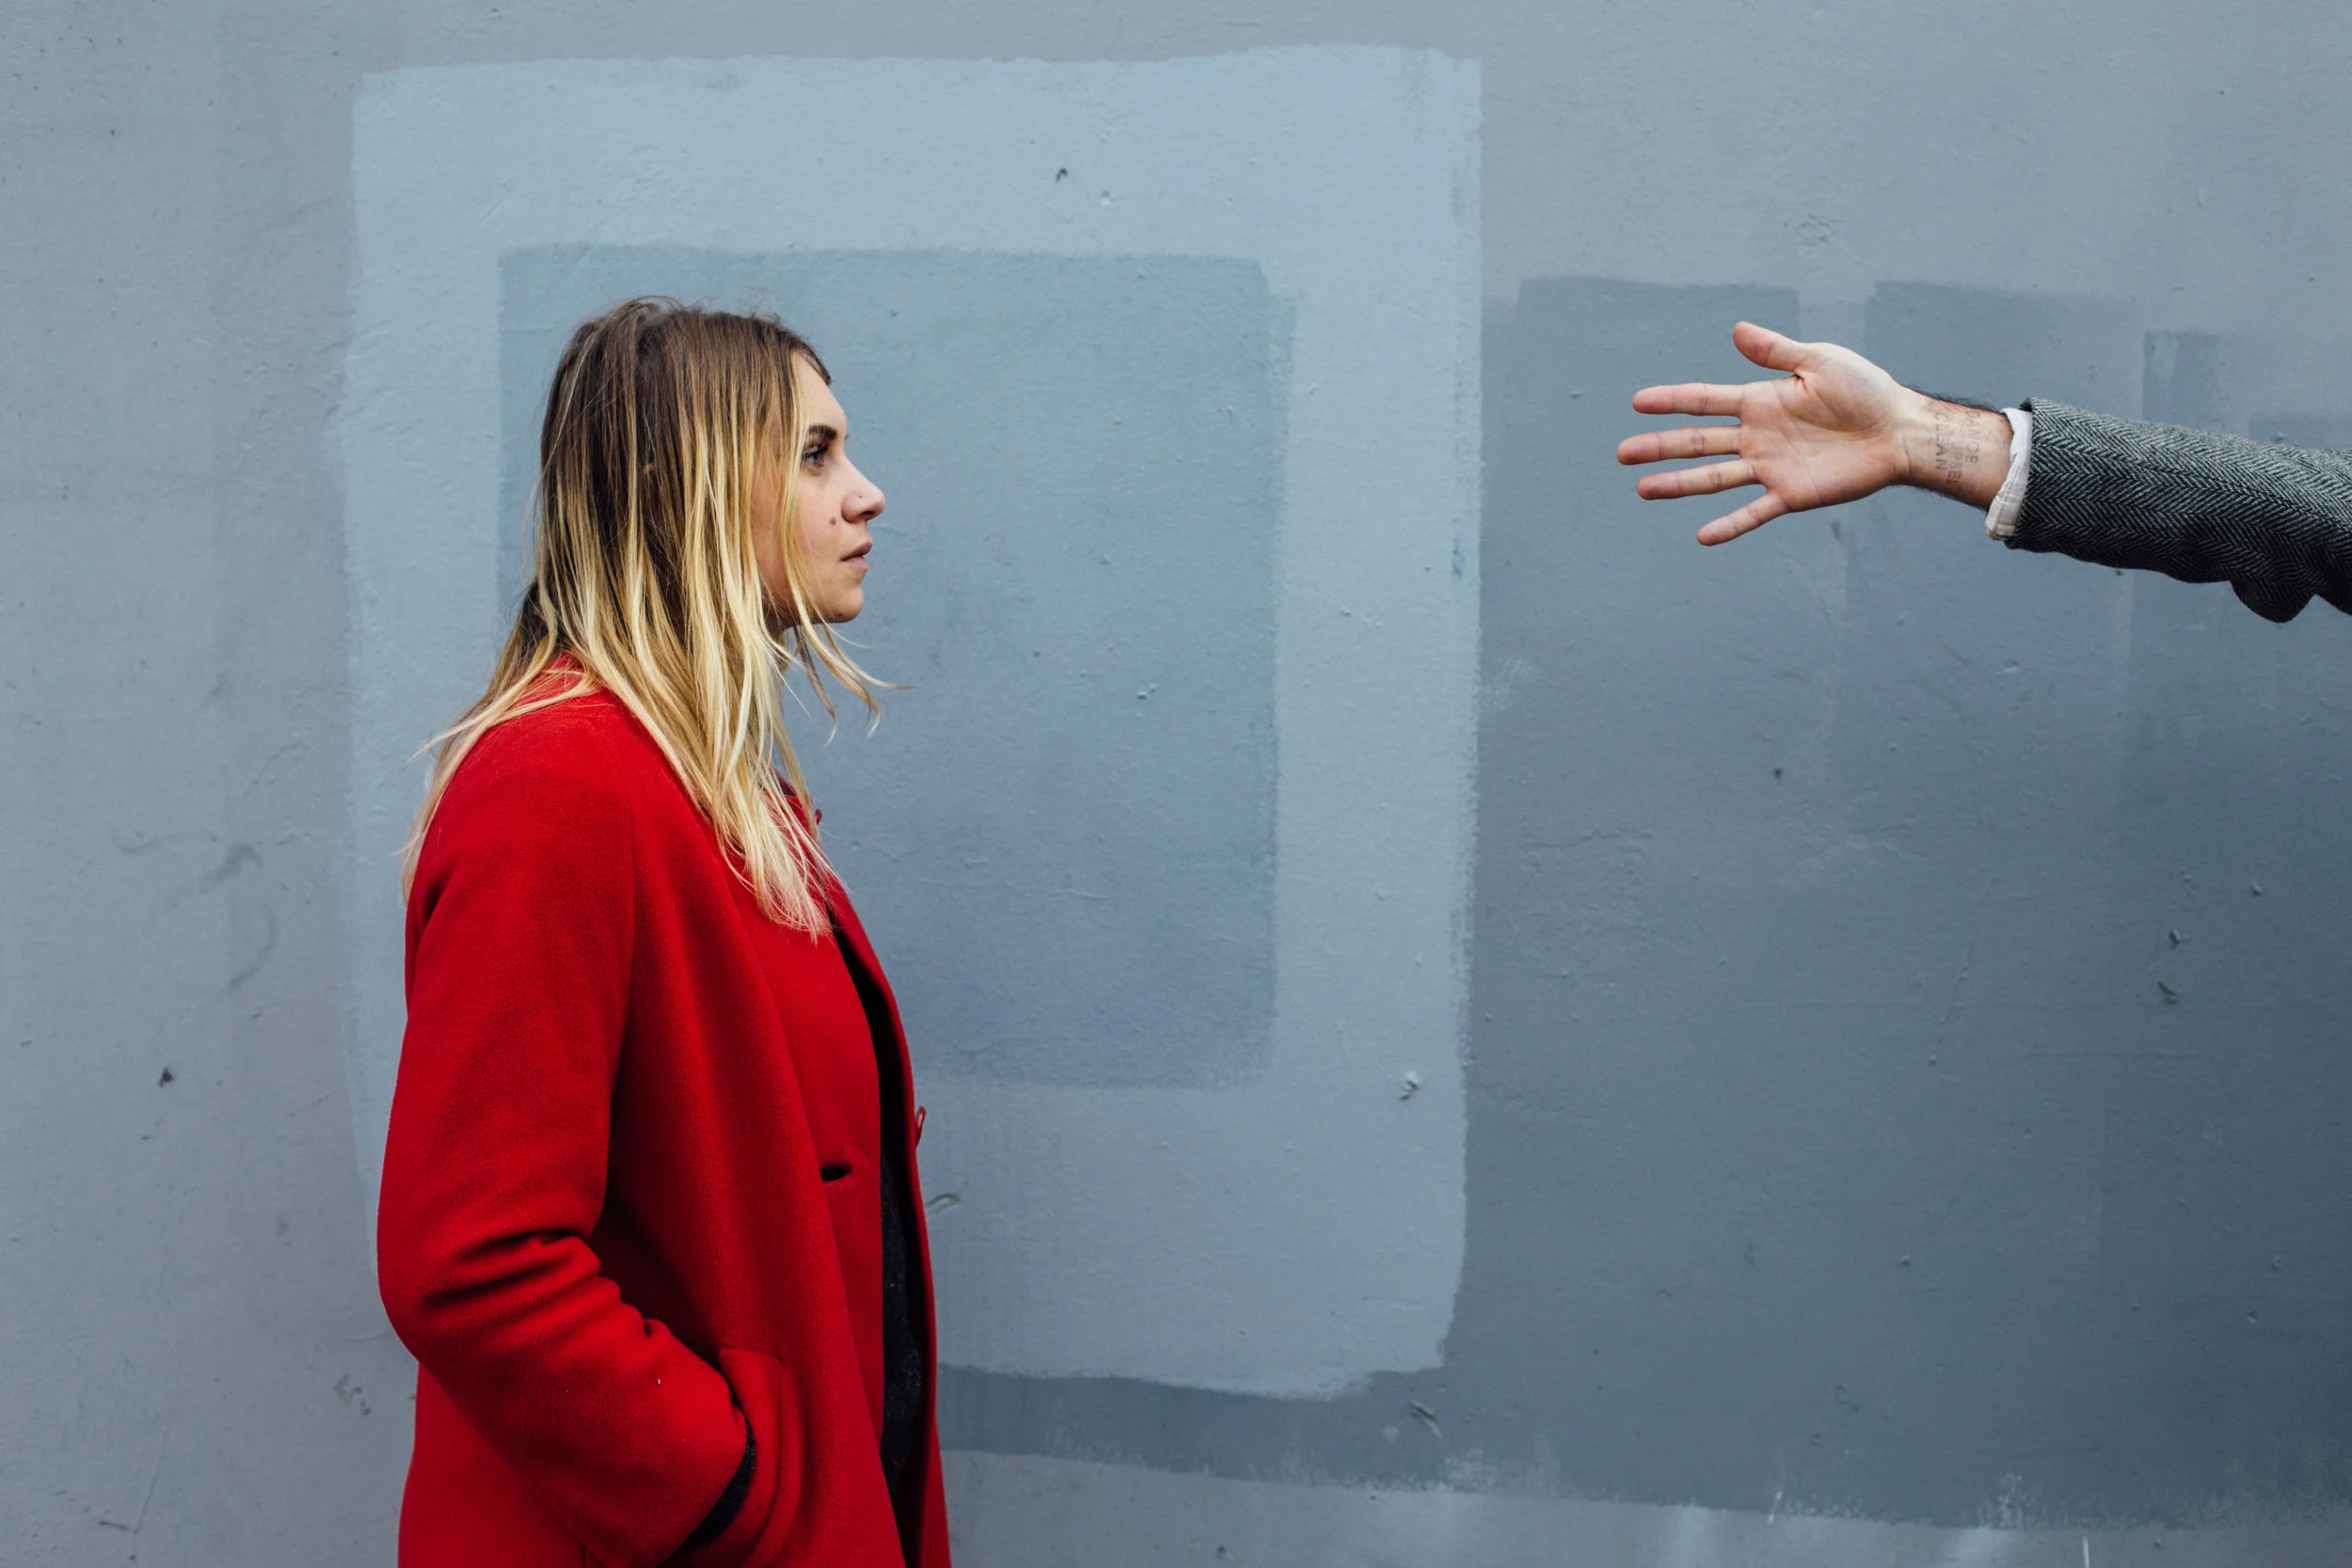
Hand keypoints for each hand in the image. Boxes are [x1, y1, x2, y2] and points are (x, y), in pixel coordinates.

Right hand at [1617, 322, 2003, 544]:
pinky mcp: (1791, 495)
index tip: (1637, 402)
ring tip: (1643, 490)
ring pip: (1714, 479)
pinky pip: (1754, 513)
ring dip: (1678, 485)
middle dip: (1660, 447)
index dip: (1672, 401)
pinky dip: (1729, 526)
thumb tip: (1736, 330)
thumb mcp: (1820, 362)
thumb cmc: (1867, 391)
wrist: (1901, 432)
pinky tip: (1703, 536)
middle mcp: (1758, 437)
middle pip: (1698, 443)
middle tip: (1623, 453)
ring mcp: (1771, 468)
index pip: (1705, 400)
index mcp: (1761, 402)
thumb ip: (1776, 352)